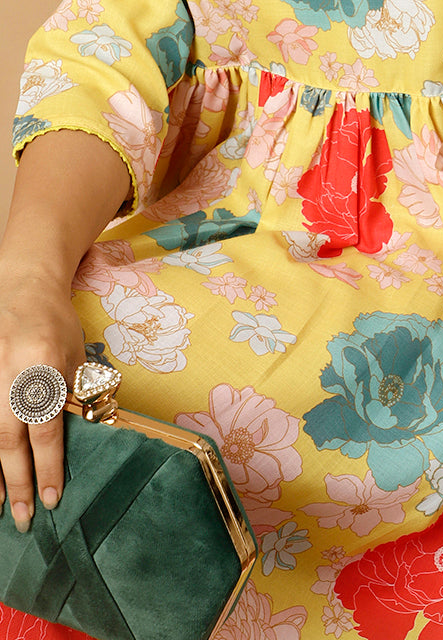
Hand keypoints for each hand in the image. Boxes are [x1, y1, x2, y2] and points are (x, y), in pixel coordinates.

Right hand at [0, 267, 85, 529]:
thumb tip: (72, 441)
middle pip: (7, 442)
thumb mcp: (73, 356)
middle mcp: (8, 376)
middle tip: (22, 520)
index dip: (48, 468)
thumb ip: (69, 396)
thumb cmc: (53, 320)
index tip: (52, 499)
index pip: (45, 430)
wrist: (21, 283)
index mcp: (41, 368)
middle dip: (16, 484)